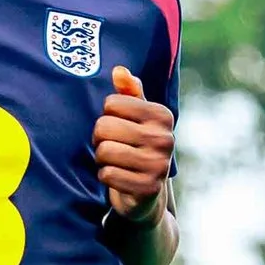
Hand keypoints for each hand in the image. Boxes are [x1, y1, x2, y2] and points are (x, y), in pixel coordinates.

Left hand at [93, 63, 176, 217]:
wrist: (146, 194)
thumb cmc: (135, 147)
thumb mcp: (135, 118)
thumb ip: (128, 93)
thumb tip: (119, 71)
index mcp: (162, 114)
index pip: (110, 104)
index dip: (106, 117)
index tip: (117, 128)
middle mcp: (165, 138)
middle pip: (104, 127)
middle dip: (99, 139)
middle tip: (111, 147)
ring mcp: (158, 164)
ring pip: (104, 151)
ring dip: (101, 159)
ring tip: (114, 162)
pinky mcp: (148, 188)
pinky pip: (108, 175)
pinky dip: (105, 177)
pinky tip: (117, 178)